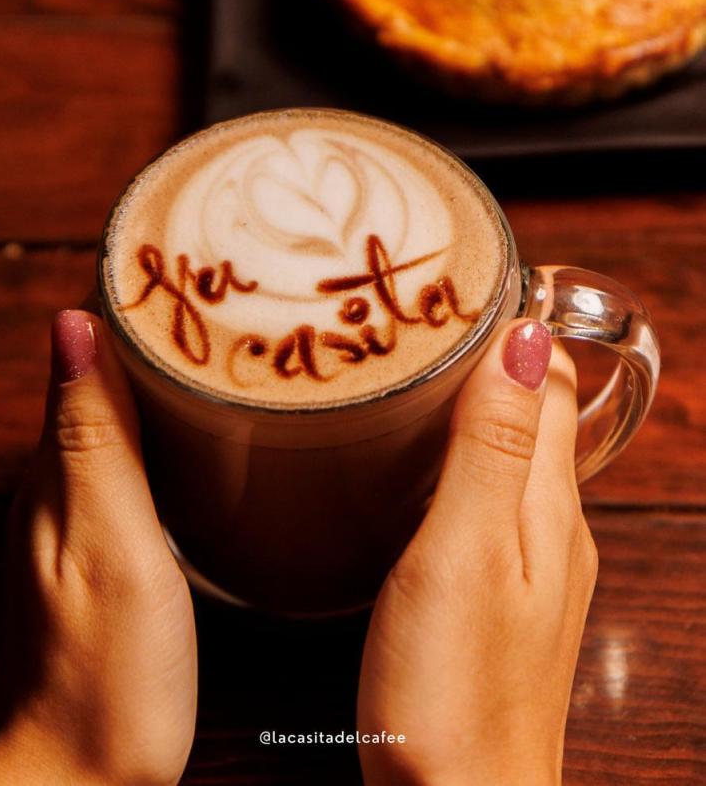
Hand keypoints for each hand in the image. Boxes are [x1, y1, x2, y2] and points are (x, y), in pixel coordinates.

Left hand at [0, 310, 196, 785]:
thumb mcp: (112, 541)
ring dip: (165, 379)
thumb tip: (70, 322)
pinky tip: (209, 436)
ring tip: (228, 345)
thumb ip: (95, 436)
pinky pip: (137, 467)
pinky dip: (169, 432)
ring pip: (124, 423)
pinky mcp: (112, 553)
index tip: (187, 260)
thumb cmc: (106, 670)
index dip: (134, 302)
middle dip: (158, 332)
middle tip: (228, 291)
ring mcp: (85, 521)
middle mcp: (62, 486)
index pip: (88, 354)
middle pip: (107, 381)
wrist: (83, 778)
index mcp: (61, 470)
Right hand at [358, 319, 597, 785]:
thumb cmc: (454, 693)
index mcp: (548, 505)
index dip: (519, 323)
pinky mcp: (492, 591)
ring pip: (511, 450)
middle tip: (426, 309)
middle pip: (537, 409)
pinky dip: (460, 453)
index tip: (465, 277)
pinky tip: (416, 457)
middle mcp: (551, 525)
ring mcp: (525, 561)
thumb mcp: (463, 553)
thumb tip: (528, 338)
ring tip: (415, 364)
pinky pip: (489, 493)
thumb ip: (495, 447)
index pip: (555, 379)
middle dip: (491, 351)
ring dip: (475, 399)